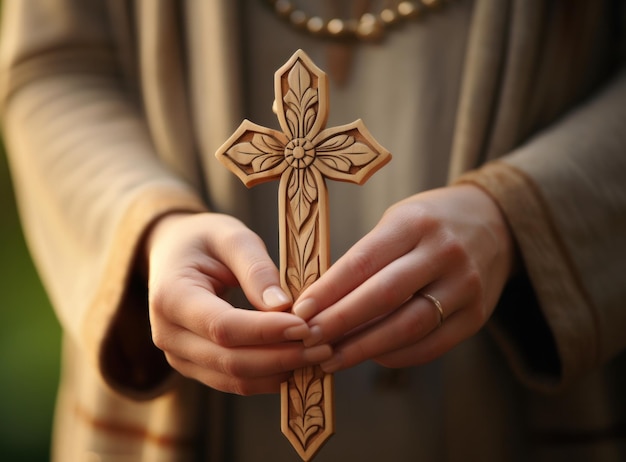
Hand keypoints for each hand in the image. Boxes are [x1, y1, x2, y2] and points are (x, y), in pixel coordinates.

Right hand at [145, 212, 331, 394]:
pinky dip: (268, 376)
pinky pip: (234, 381)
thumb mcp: (231, 237)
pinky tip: (298, 361)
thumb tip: (283, 306)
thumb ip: (256, 268)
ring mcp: (178, 356)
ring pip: (233, 378)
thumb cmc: (205, 240)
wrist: (174, 253)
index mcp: (170, 296)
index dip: (266, 331)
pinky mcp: (195, 366)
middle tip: (323, 345)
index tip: (305, 326)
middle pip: (230, 360)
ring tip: (317, 354)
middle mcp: (167, 334)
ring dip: (279, 371)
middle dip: (281, 356)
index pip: (222, 326)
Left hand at [292, 184, 515, 372]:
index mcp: (415, 223)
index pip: (363, 261)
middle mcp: (444, 253)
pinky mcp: (476, 316)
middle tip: (308, 340)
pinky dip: (395, 356)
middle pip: (384, 296)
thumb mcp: (397, 221)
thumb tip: (321, 303)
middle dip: (340, 323)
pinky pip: (431, 345)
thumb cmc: (430, 222)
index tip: (300, 312)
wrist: (494, 223)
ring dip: (364, 348)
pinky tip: (369, 357)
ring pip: (408, 326)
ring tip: (331, 359)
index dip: (329, 290)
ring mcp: (465, 287)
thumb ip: (366, 257)